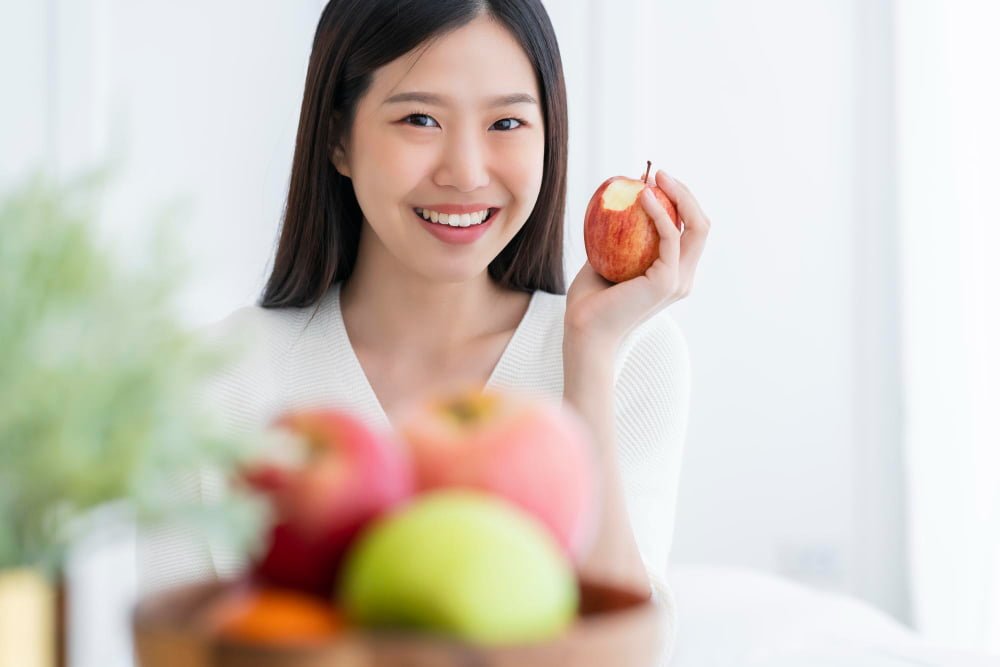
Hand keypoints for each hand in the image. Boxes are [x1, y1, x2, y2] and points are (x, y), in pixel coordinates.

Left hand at [565, 169, 709, 347]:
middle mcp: (683, 277)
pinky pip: (671, 236)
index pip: (690, 231)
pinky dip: (661, 211)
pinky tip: (643, 195)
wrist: (583, 330)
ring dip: (680, 195)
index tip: (655, 181)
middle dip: (685, 193)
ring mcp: (678, 280)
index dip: (680, 201)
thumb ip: (619, 236)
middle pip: (701, 224)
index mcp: (674, 274)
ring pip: (697, 226)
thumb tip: (619, 200)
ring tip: (656, 177)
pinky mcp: (667, 281)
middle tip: (659, 173)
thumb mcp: (606, 259)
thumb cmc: (589, 300)